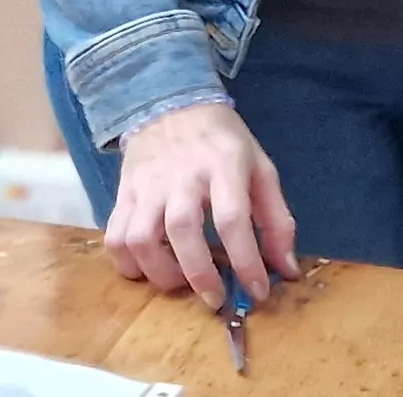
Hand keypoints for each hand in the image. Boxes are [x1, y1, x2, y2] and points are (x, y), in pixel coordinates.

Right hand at [104, 100, 298, 308]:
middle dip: (199, 274)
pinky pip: (115, 235)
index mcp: (223, 164)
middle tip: (215, 298)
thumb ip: (277, 220)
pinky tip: (147, 270)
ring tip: (179, 283)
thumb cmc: (223, 142)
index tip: (258, 290)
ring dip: (159, 272)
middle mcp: (181, 175)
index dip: (246, 261)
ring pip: (140, 237)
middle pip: (181, 230)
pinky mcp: (123, 192)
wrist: (170, 103)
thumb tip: (287, 269)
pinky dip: (127, 263)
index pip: (232, 218)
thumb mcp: (261, 168)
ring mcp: (147, 184)